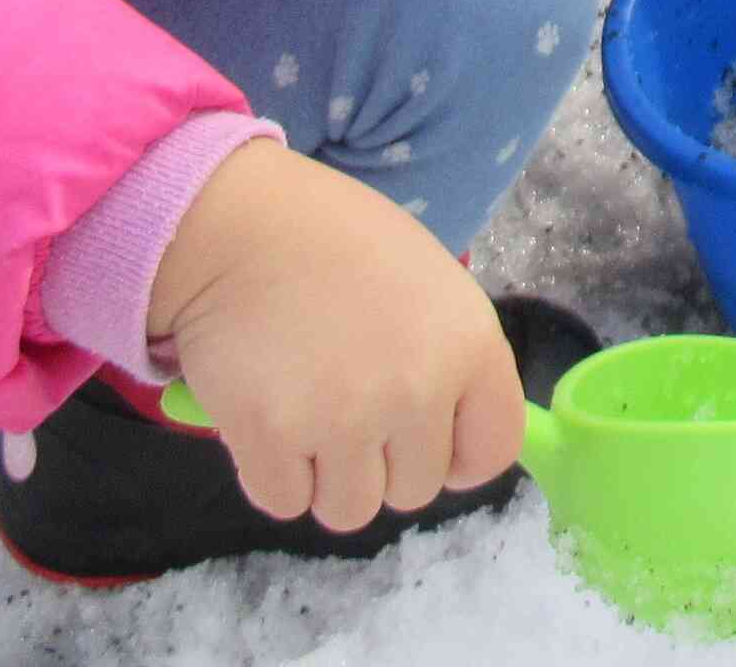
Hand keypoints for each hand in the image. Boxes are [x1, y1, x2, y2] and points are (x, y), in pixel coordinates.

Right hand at [146, 141, 520, 532]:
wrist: (241, 225)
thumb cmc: (338, 244)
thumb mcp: (431, 285)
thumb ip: (450, 361)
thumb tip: (453, 436)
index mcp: (470, 345)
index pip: (493, 451)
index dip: (460, 455)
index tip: (426, 438)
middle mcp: (418, 390)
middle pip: (415, 490)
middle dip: (382, 461)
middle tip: (346, 402)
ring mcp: (345, 420)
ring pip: (350, 510)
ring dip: (327, 476)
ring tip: (306, 408)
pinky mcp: (272, 439)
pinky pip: (286, 501)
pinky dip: (273, 472)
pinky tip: (268, 414)